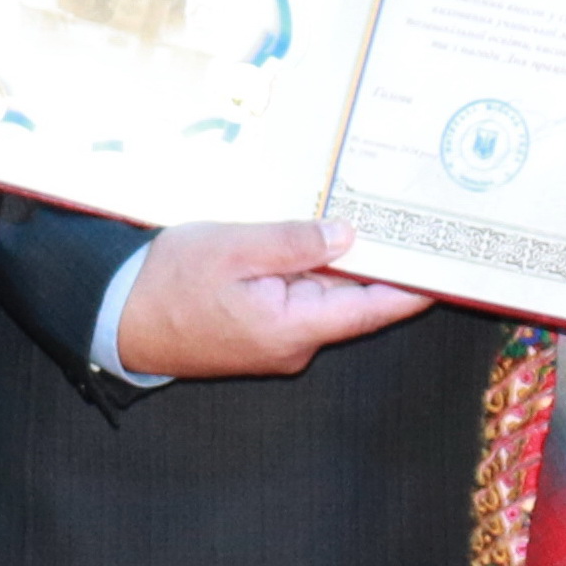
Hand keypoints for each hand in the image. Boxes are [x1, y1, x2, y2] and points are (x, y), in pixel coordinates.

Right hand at [117, 219, 432, 377]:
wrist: (116, 319)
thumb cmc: (168, 283)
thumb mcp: (233, 248)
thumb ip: (294, 242)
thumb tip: (349, 236)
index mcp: (294, 327)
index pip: (373, 309)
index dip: (414, 289)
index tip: (449, 268)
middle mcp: (295, 344)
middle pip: (354, 302)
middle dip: (382, 265)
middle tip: (415, 224)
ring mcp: (279, 342)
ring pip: (326, 298)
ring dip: (345, 265)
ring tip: (376, 221)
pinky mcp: (262, 331)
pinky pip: (300, 300)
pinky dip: (314, 272)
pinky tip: (322, 240)